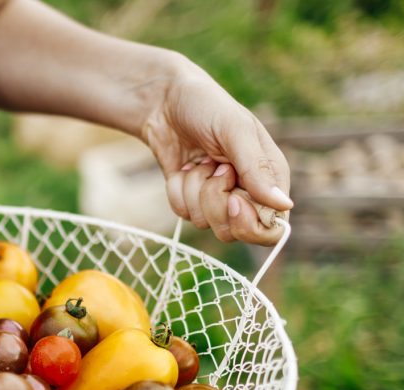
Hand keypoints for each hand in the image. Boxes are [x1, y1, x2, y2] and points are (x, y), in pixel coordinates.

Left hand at [141, 59, 292, 244]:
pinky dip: (177, 190)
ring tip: (198, 161)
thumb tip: (283, 205)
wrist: (163, 101)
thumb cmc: (206, 107)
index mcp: (270, 176)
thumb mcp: (235, 130)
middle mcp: (246, 192)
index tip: (233, 201)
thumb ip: (257, 168)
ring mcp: (217, 198)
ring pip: (206, 223)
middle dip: (217, 203)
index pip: (273, 226)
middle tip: (214, 170)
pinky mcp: (190, 198)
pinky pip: (182, 213)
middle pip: (236, 231)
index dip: (252, 223)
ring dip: (194, 191)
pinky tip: (181, 168)